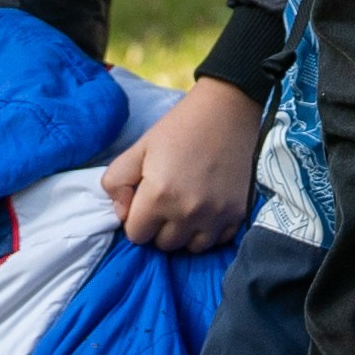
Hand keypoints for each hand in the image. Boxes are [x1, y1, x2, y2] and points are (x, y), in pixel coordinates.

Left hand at [101, 78, 261, 251]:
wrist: (228, 108)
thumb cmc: (180, 126)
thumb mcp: (140, 147)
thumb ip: (117, 182)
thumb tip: (121, 214)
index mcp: (158, 196)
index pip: (136, 235)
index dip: (138, 219)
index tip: (147, 201)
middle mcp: (187, 212)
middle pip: (164, 244)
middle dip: (161, 227)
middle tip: (168, 200)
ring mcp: (216, 215)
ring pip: (191, 247)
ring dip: (186, 232)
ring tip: (188, 205)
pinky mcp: (238, 213)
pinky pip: (217, 240)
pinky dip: (210, 229)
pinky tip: (209, 207)